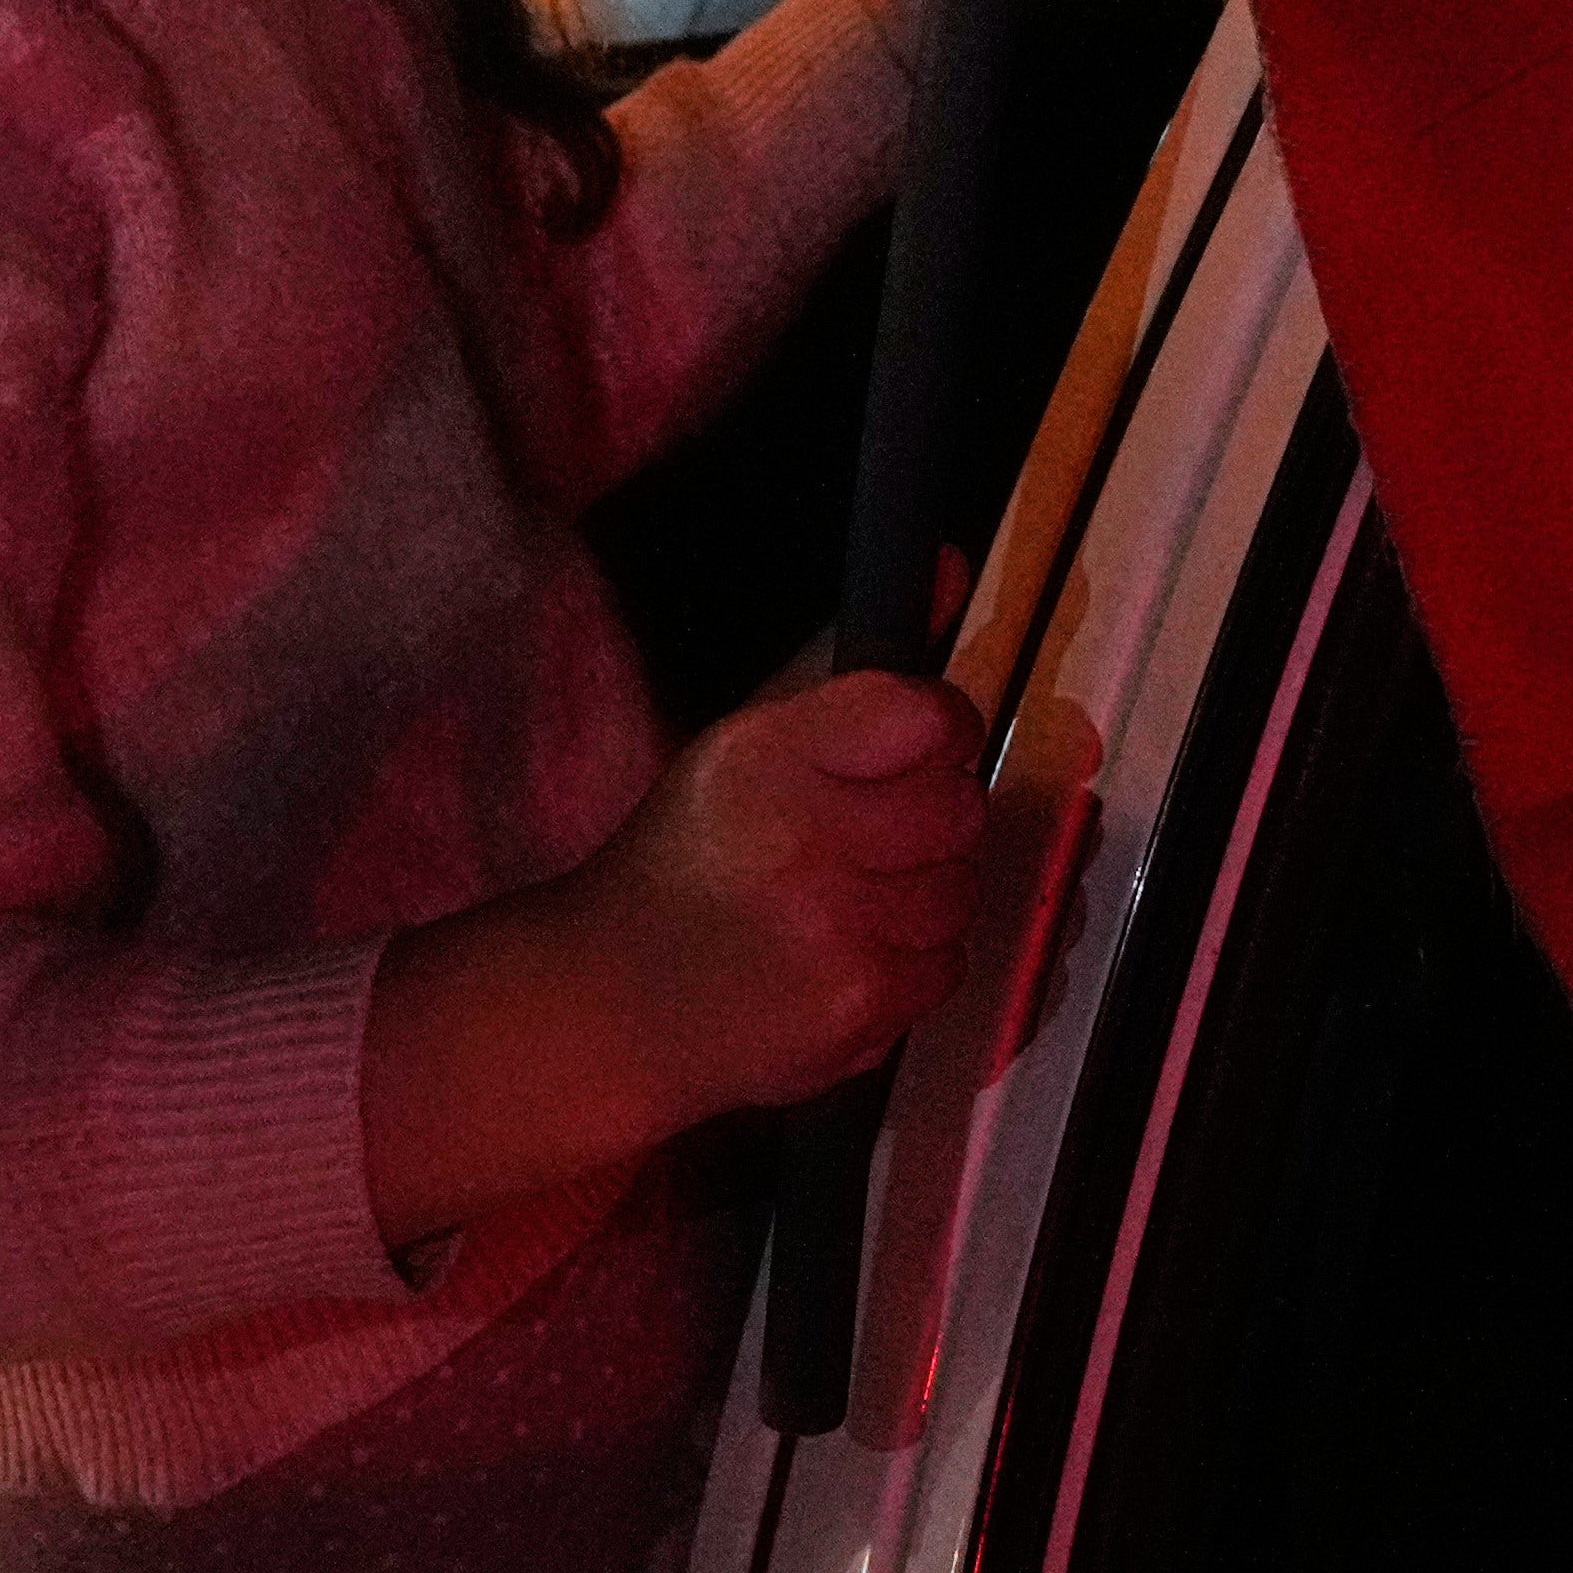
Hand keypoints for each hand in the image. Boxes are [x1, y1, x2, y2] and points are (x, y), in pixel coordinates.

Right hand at [587, 664, 990, 1115]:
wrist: (611, 1006)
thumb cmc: (685, 863)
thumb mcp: (742, 744)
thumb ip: (850, 662)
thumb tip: (953, 567)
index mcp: (765, 752)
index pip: (925, 713)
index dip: (939, 729)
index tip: (919, 746)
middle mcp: (802, 835)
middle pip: (959, 804)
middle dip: (924, 820)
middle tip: (863, 837)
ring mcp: (835, 927)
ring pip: (962, 887)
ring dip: (921, 895)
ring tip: (845, 903)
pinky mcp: (858, 1004)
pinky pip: (948, 962)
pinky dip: (911, 963)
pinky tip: (844, 956)